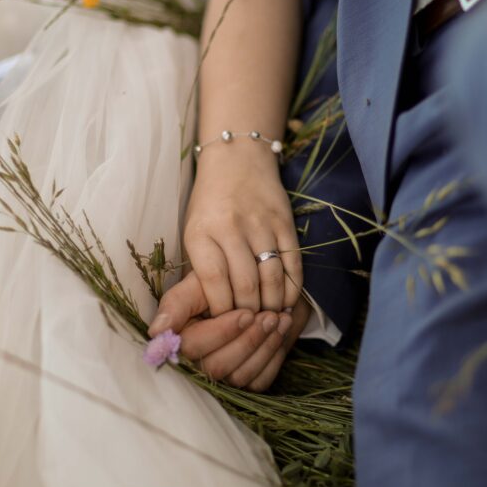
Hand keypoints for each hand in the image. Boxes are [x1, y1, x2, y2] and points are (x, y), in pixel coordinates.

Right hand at [150, 271, 310, 391]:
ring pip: (239, 377)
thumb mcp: (198, 285)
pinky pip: (259, 382)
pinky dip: (273, 357)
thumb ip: (177, 303)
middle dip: (247, 341)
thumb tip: (155, 332)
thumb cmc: (221, 284)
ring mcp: (220, 379)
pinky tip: (282, 332)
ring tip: (281, 319)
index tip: (247, 313)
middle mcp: (195, 366)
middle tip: (270, 315)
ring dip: (264, 347)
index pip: (193, 347)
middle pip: (216, 367)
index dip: (222, 332)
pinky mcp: (244, 386)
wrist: (253, 290)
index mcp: (179, 342)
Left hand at [183, 143, 302, 316]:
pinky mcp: (285, 222)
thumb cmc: (210, 205)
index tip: (224, 323)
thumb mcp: (194, 233)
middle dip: (249, 314)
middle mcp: (231, 227)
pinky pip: (292, 264)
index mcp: (201, 232)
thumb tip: (205, 316)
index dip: (221, 310)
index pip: (213, 282)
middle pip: (245, 285)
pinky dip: (290, 289)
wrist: (238, 159)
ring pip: (271, 278)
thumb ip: (201, 271)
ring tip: (268, 319)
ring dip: (271, 306)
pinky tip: (285, 301)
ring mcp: (261, 224)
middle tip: (250, 327)